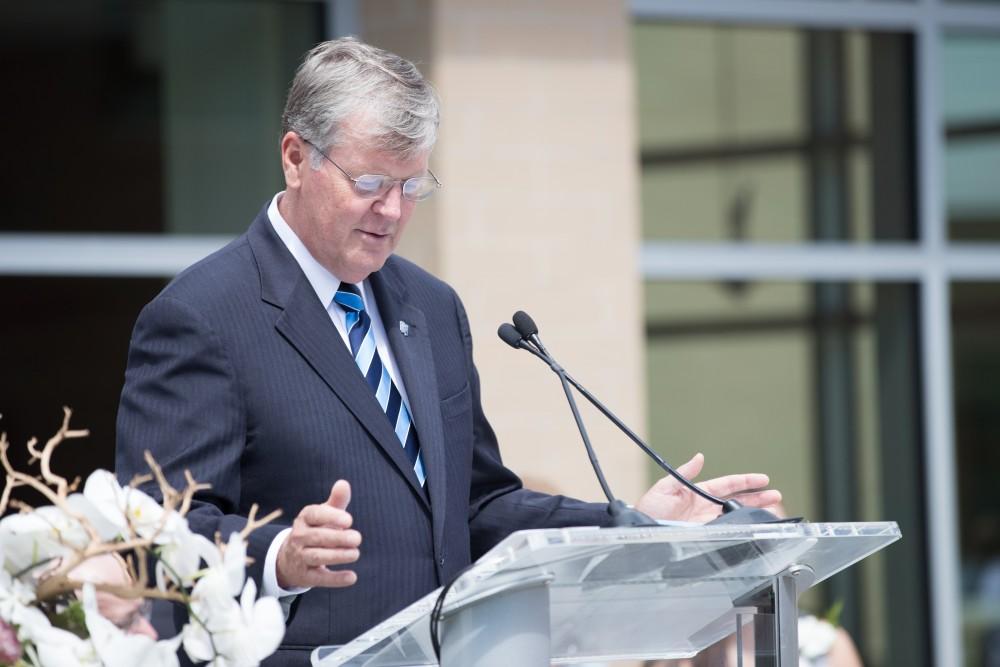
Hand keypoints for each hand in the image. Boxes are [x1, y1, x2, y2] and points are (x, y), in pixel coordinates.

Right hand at [276, 480, 361, 588]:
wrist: (290, 558)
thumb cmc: (315, 530)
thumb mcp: (324, 514)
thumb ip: (336, 501)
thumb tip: (344, 483)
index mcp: (305, 519)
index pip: (314, 514)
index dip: (331, 516)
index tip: (349, 520)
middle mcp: (299, 537)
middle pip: (317, 537)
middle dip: (338, 538)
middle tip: (357, 538)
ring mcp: (300, 557)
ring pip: (317, 556)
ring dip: (337, 556)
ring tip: (355, 554)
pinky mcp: (305, 576)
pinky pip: (319, 578)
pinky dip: (335, 579)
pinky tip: (352, 577)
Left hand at [635, 453, 781, 522]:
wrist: (641, 531)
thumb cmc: (649, 509)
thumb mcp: (665, 487)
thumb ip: (684, 473)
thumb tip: (700, 457)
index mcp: (699, 493)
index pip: (727, 485)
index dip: (745, 482)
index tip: (764, 479)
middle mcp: (706, 508)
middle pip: (737, 501)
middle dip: (758, 497)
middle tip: (776, 495)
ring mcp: (708, 523)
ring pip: (736, 516)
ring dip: (754, 513)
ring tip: (772, 511)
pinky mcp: (706, 537)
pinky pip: (728, 532)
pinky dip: (742, 530)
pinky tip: (754, 528)